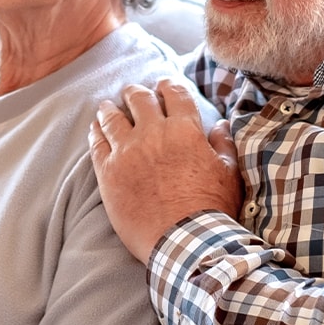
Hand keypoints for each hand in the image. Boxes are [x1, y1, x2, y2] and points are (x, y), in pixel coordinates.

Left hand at [88, 76, 241, 261]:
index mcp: (185, 129)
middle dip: (137, 92)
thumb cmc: (211, 209)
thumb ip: (223, 144)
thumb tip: (221, 125)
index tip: (164, 84)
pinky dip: (95, 132)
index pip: (175, 94)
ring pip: (112, 117)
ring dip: (110, 109)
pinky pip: (96, 143)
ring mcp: (127, 152)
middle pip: (140, 99)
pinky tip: (94, 129)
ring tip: (107, 106)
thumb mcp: (229, 173)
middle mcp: (153, 133)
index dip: (169, 85)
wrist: (185, 241)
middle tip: (133, 92)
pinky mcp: (108, 172)